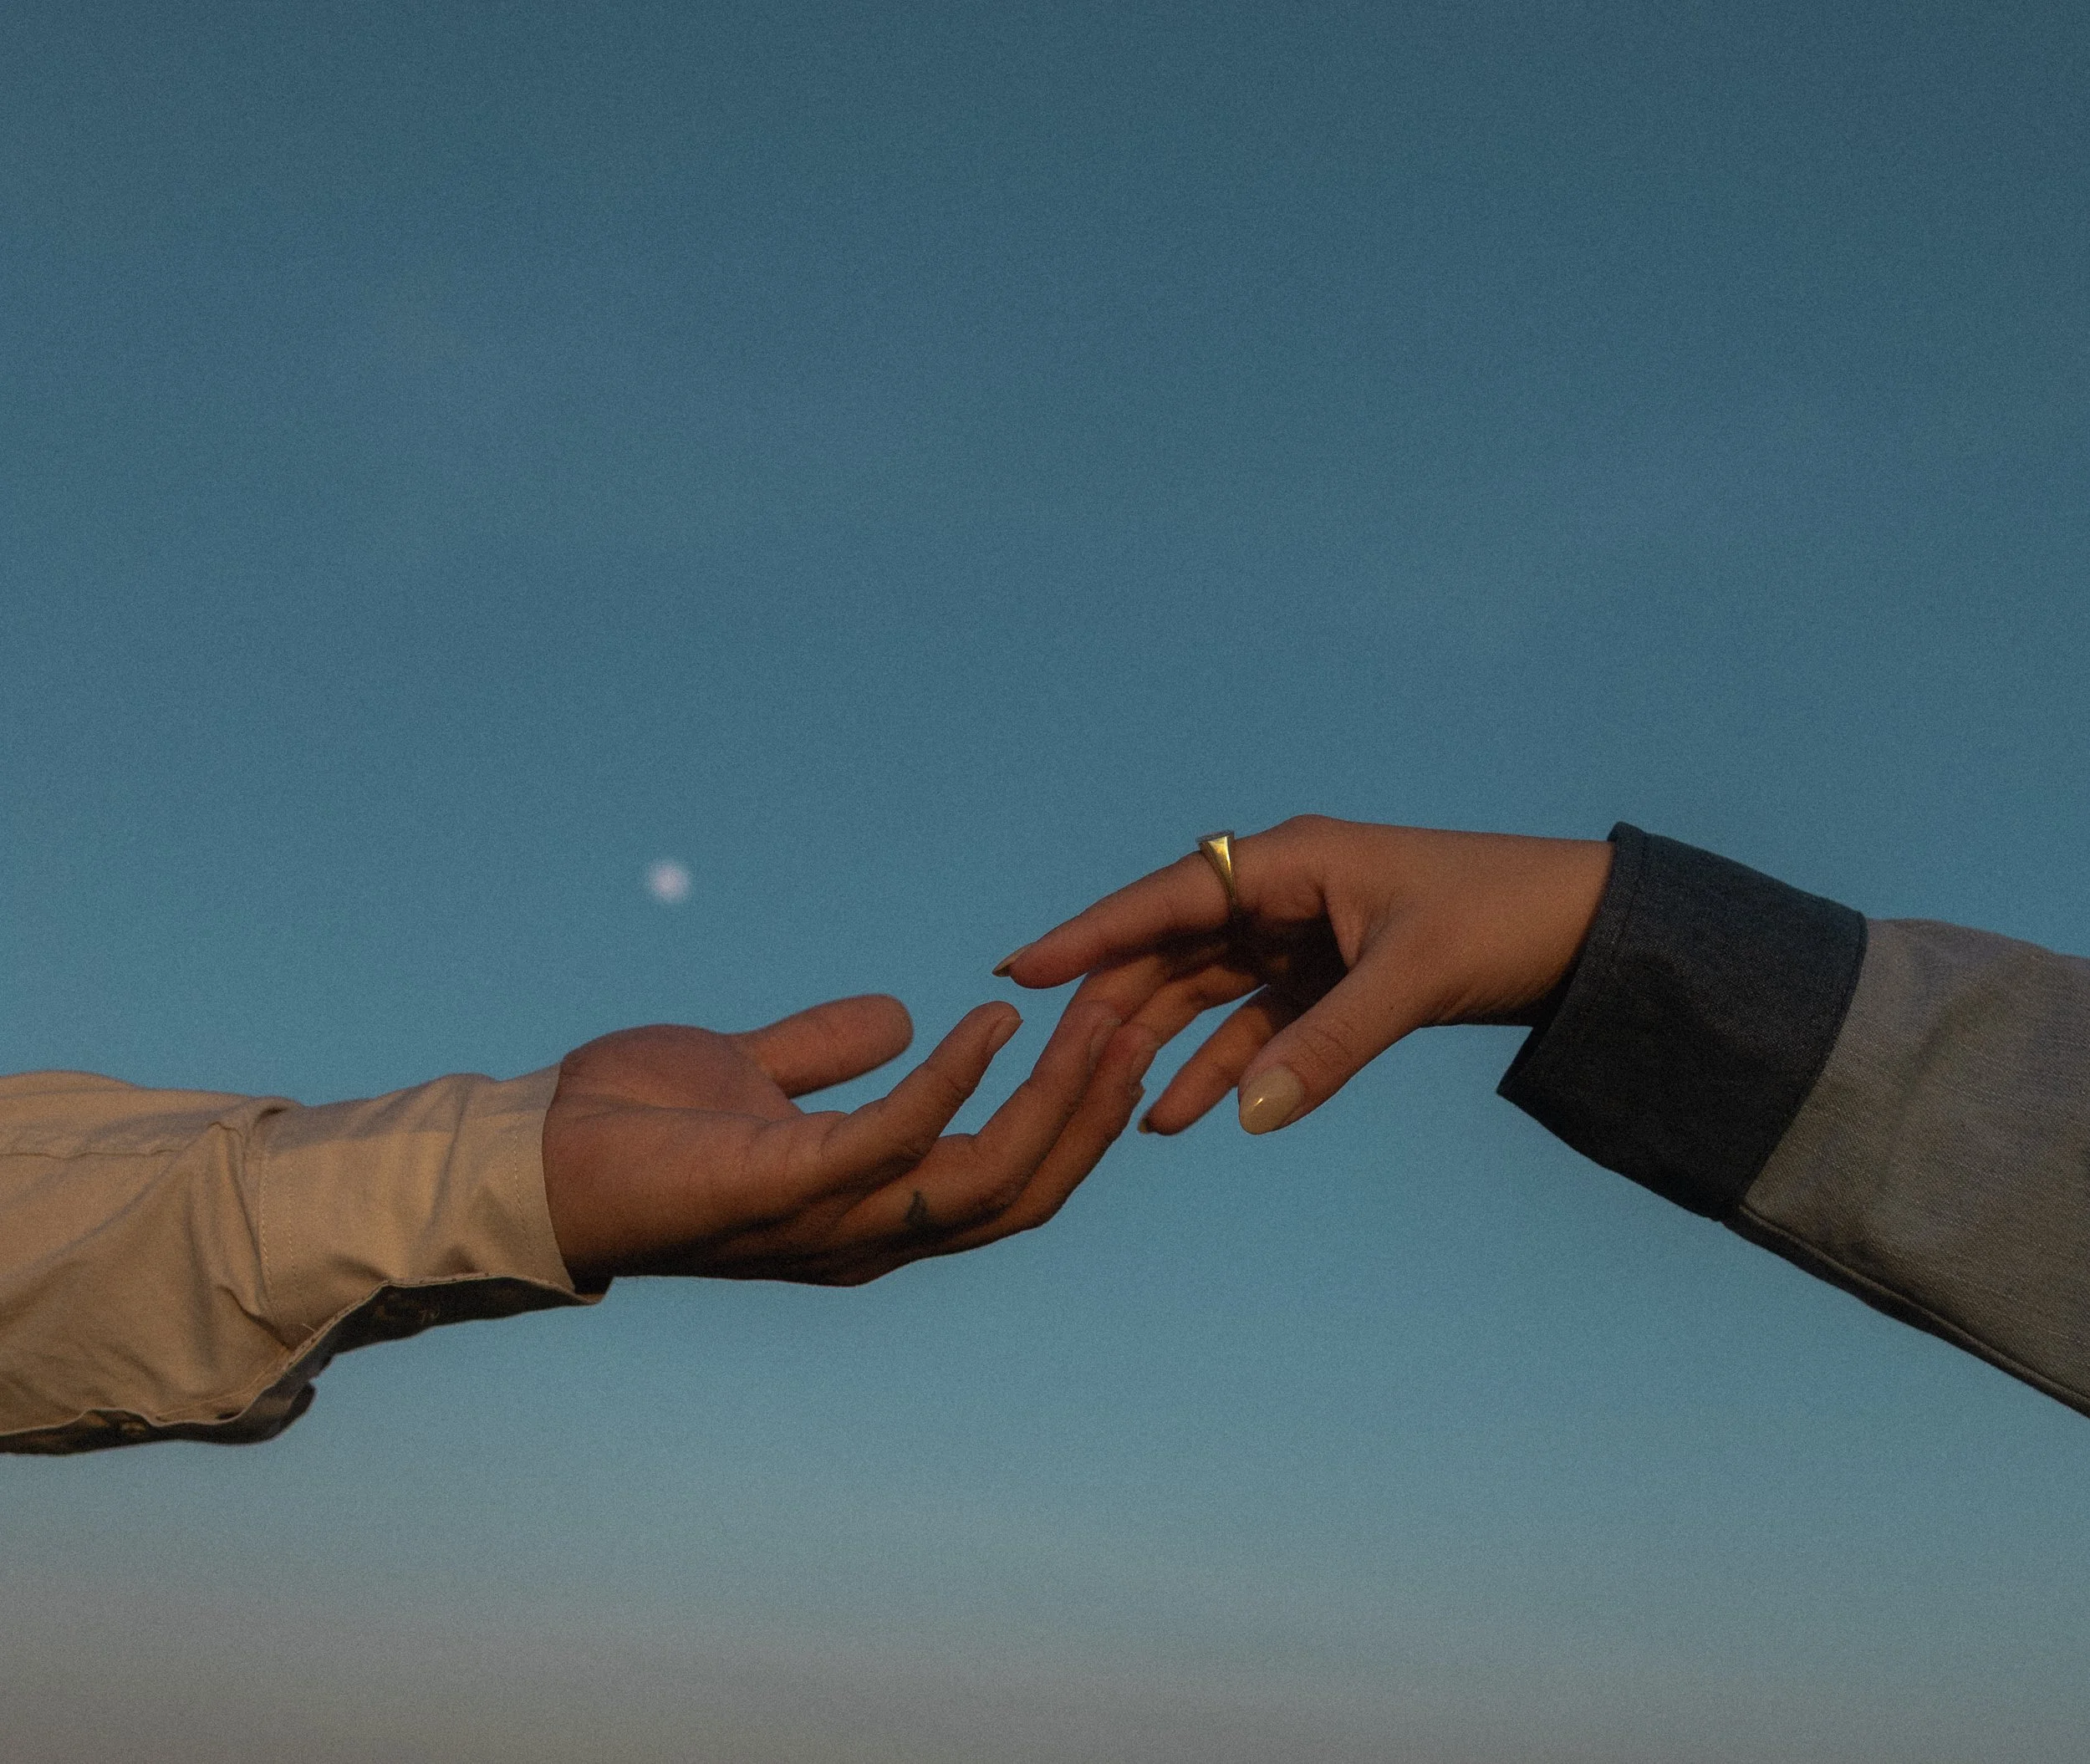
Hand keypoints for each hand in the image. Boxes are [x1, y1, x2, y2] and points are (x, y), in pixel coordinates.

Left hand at [543, 995, 1154, 1286]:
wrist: (527, 1157)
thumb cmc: (632, 1128)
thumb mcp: (754, 1075)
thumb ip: (828, 1054)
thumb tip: (902, 1014)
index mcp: (870, 1209)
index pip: (1006, 1182)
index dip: (1071, 1120)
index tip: (1112, 1037)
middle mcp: (865, 1234)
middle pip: (1022, 1193)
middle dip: (1089, 1113)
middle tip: (1136, 1023)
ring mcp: (830, 1219)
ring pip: (986, 1181)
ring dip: (1054, 1102)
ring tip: (1099, 1022)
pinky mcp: (784, 1186)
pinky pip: (897, 1140)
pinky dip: (954, 1082)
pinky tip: (992, 1023)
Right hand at [996, 817, 1612, 1136]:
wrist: (1584, 932)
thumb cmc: (1502, 919)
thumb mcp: (1411, 979)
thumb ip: (1328, 1047)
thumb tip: (1248, 1117)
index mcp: (1292, 860)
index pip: (1169, 897)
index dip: (1092, 933)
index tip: (1021, 968)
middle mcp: (1283, 891)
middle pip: (1173, 946)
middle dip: (1114, 1000)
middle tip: (1050, 1056)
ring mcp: (1301, 936)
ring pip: (1205, 990)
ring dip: (1161, 1043)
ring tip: (1108, 1104)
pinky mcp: (1326, 979)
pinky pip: (1255, 1026)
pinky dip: (1222, 1067)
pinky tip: (1182, 1115)